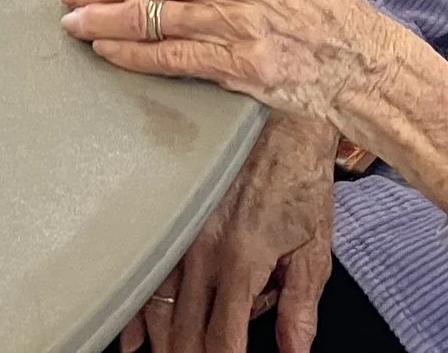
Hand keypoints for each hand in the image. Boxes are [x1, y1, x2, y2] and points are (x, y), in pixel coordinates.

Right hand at [119, 115, 337, 352]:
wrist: (277, 118)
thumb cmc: (299, 178)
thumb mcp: (314, 246)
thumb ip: (300, 306)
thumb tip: (295, 352)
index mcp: (243, 261)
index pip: (223, 338)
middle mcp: (204, 250)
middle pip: (184, 330)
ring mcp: (182, 232)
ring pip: (158, 306)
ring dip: (161, 342)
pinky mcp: (171, 216)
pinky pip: (145, 273)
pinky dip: (135, 310)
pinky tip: (133, 337)